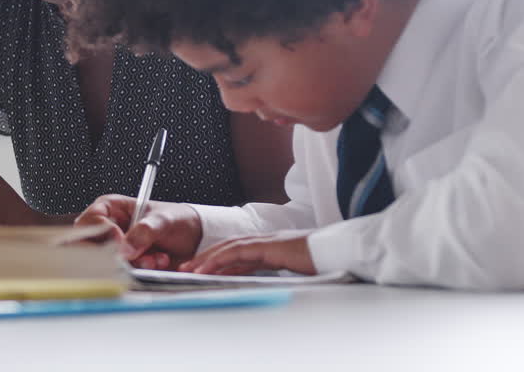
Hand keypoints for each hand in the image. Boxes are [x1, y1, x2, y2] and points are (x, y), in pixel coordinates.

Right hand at [74, 195, 202, 269]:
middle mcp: (108, 230)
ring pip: (107, 263)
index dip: (103, 231)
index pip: (91, 220)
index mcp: (111, 208)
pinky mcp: (124, 268)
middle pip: (90, 246)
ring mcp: (115, 250)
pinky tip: (157, 263)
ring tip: (156, 258)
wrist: (194, 240)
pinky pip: (121, 275)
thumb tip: (125, 250)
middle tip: (133, 257)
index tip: (119, 240)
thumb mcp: (163, 220)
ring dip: (133, 265)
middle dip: (115, 254)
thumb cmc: (176, 220)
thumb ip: (145, 230)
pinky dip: (139, 273)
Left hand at [180, 231, 314, 275]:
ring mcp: (266, 242)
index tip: (202, 270)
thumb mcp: (292, 269)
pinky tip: (209, 267)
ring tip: (191, 269)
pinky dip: (221, 259)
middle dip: (206, 258)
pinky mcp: (268, 246)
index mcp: (270, 247)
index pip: (237, 253)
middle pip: (228, 248)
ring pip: (229, 248)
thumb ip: (276, 271)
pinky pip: (238, 252)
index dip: (218, 260)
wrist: (336, 251)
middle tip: (187, 268)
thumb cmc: (321, 261)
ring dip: (208, 259)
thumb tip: (262, 281)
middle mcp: (265, 242)